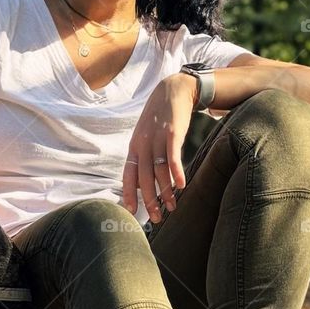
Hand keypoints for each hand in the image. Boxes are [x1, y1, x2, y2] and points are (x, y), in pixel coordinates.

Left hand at [122, 73, 195, 221]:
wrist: (173, 90)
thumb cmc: (160, 117)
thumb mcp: (146, 136)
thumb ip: (144, 157)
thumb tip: (143, 181)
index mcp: (134, 147)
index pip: (128, 175)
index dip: (128, 194)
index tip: (131, 212)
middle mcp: (143, 145)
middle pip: (144, 178)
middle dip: (149, 200)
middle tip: (156, 218)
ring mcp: (158, 139)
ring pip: (159, 171)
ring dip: (166, 191)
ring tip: (172, 206)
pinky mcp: (173, 133)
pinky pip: (172, 157)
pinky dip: (176, 172)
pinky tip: (181, 185)